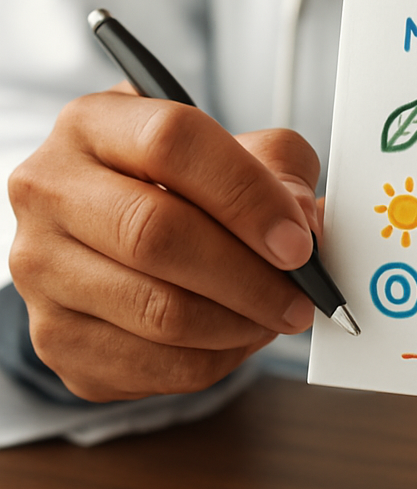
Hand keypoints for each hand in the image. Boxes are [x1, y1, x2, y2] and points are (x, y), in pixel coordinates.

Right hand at [7, 85, 321, 401]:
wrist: (115, 230)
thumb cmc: (185, 184)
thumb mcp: (236, 149)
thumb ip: (280, 169)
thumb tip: (303, 221)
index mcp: (94, 124)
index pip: (172, 142)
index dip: (247, 195)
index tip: (298, 241)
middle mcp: (51, 190)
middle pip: (157, 234)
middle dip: (250, 275)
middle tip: (302, 295)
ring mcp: (41, 269)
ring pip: (158, 311)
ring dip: (240, 323)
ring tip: (278, 314)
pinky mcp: (54, 337)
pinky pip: (153, 364)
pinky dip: (215, 358)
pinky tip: (238, 336)